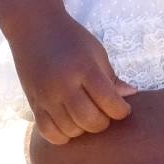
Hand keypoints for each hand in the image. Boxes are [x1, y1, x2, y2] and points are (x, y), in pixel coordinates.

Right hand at [13, 13, 135, 144]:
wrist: (34, 27)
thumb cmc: (71, 38)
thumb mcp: (96, 51)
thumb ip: (111, 77)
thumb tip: (131, 95)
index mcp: (84, 68)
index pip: (109, 101)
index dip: (121, 111)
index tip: (123, 108)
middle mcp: (64, 85)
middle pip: (90, 120)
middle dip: (104, 122)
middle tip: (105, 113)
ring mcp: (46, 97)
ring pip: (71, 129)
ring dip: (84, 129)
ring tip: (88, 116)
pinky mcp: (33, 104)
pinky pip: (48, 132)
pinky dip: (63, 135)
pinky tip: (70, 124)